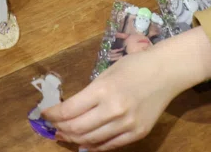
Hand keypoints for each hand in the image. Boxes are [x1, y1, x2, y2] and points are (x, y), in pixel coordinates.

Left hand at [44, 28, 210, 150]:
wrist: (166, 72)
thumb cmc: (134, 66)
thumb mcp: (106, 73)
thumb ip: (88, 94)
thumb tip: (69, 110)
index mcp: (103, 90)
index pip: (69, 111)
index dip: (52, 115)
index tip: (44, 114)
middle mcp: (113, 110)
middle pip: (77, 128)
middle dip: (60, 129)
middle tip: (52, 127)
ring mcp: (127, 124)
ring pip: (91, 141)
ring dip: (74, 139)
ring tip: (64, 136)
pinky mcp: (137, 133)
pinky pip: (110, 146)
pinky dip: (94, 146)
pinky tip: (85, 143)